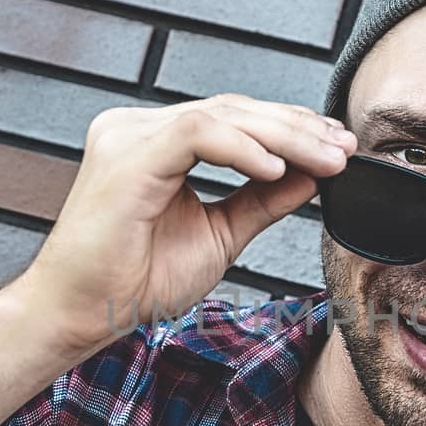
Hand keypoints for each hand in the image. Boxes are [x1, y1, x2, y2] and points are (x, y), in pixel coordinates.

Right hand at [14, 92, 355, 353]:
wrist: (82, 314)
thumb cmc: (136, 281)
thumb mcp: (220, 234)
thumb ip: (262, 200)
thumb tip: (312, 176)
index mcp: (155, 143)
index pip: (233, 119)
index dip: (289, 129)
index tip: (337, 149)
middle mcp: (138, 128)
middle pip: (232, 110)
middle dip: (297, 128)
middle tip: (344, 147)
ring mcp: (129, 135)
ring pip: (221, 115)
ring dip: (283, 136)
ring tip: (326, 159)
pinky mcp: (127, 155)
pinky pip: (197, 134)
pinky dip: (243, 149)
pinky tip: (278, 169)